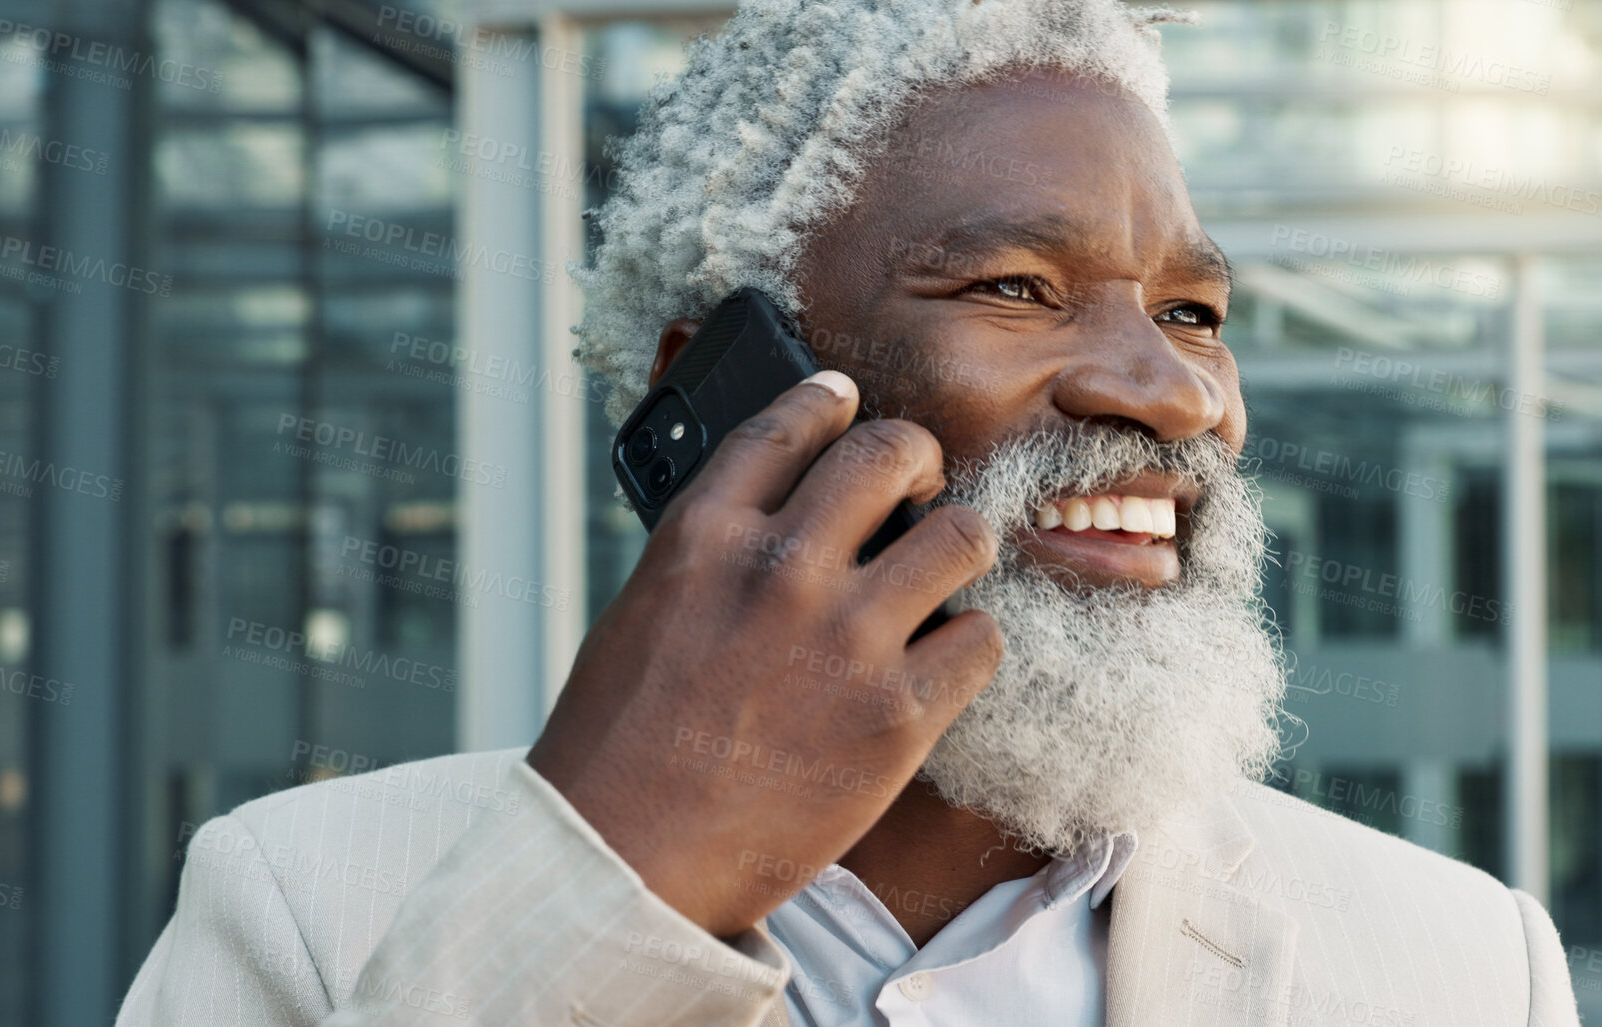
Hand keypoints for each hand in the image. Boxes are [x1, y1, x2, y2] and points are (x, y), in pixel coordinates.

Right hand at [527, 370, 1002, 936]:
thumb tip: (784, 522)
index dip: (826, 399)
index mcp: (703, 537)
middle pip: (889, 453)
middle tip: (921, 478)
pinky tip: (943, 659)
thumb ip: (714, 555)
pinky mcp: (897, 716)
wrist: (624, 863)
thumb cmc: (620, 748)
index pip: (787, 426)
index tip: (847, 396)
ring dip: (960, 544)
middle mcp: (780, 569)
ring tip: (947, 568)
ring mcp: (846, 639)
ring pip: (962, 535)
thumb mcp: (644, 614)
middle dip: (916, 456)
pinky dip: (969, 645)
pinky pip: (982, 640)